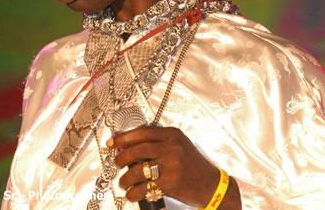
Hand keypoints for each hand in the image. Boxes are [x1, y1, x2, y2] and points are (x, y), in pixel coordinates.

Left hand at [107, 126, 239, 208]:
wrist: (211, 185)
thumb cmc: (193, 165)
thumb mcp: (178, 146)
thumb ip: (157, 142)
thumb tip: (128, 144)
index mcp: (172, 135)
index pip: (142, 132)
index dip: (124, 137)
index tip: (113, 142)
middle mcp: (172, 147)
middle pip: (137, 149)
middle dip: (122, 157)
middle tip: (117, 162)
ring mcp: (172, 165)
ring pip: (139, 169)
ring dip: (126, 178)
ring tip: (124, 181)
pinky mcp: (171, 182)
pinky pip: (145, 187)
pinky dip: (134, 192)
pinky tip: (133, 193)